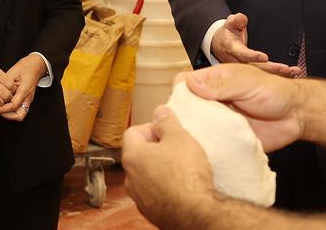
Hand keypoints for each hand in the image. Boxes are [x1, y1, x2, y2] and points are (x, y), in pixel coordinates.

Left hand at [0, 53, 45, 120]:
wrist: (36, 66)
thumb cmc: (26, 67)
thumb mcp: (12, 73)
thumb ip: (5, 84)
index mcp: (24, 91)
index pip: (13, 106)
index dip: (2, 109)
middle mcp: (27, 98)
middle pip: (19, 115)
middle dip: (7, 115)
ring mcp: (28, 100)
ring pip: (20, 114)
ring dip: (9, 114)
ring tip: (0, 108)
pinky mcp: (26, 99)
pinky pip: (19, 109)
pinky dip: (11, 110)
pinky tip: (4, 104)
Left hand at [122, 106, 214, 227]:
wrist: (195, 213)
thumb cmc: (186, 175)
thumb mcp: (180, 137)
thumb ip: (167, 122)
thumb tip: (160, 112)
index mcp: (132, 157)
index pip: (132, 132)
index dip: (151, 127)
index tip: (167, 130)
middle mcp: (130, 178)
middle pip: (139, 154)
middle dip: (157, 147)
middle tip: (177, 146)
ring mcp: (139, 197)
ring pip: (146, 174)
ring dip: (160, 168)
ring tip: (182, 167)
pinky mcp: (151, 211)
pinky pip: (155, 192)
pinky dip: (165, 186)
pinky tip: (183, 185)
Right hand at [180, 64, 303, 151]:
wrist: (297, 116)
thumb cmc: (275, 92)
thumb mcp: (247, 82)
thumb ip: (221, 84)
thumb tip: (190, 84)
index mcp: (214, 82)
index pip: (185, 83)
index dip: (178, 92)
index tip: (177, 105)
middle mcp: (213, 102)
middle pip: (186, 108)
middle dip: (181, 118)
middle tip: (182, 129)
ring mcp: (219, 121)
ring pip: (195, 128)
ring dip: (193, 134)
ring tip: (192, 143)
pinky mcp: (227, 139)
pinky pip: (211, 144)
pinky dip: (206, 148)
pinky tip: (205, 153)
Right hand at [210, 13, 299, 75]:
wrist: (220, 45)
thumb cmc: (227, 34)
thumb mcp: (229, 23)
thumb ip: (236, 20)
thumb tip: (242, 19)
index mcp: (233, 49)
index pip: (243, 54)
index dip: (253, 56)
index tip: (264, 57)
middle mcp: (239, 62)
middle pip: (256, 68)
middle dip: (271, 69)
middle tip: (285, 68)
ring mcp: (245, 69)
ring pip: (262, 74)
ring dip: (278, 73)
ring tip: (293, 71)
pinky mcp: (251, 72)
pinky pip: (265, 75)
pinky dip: (278, 75)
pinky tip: (291, 74)